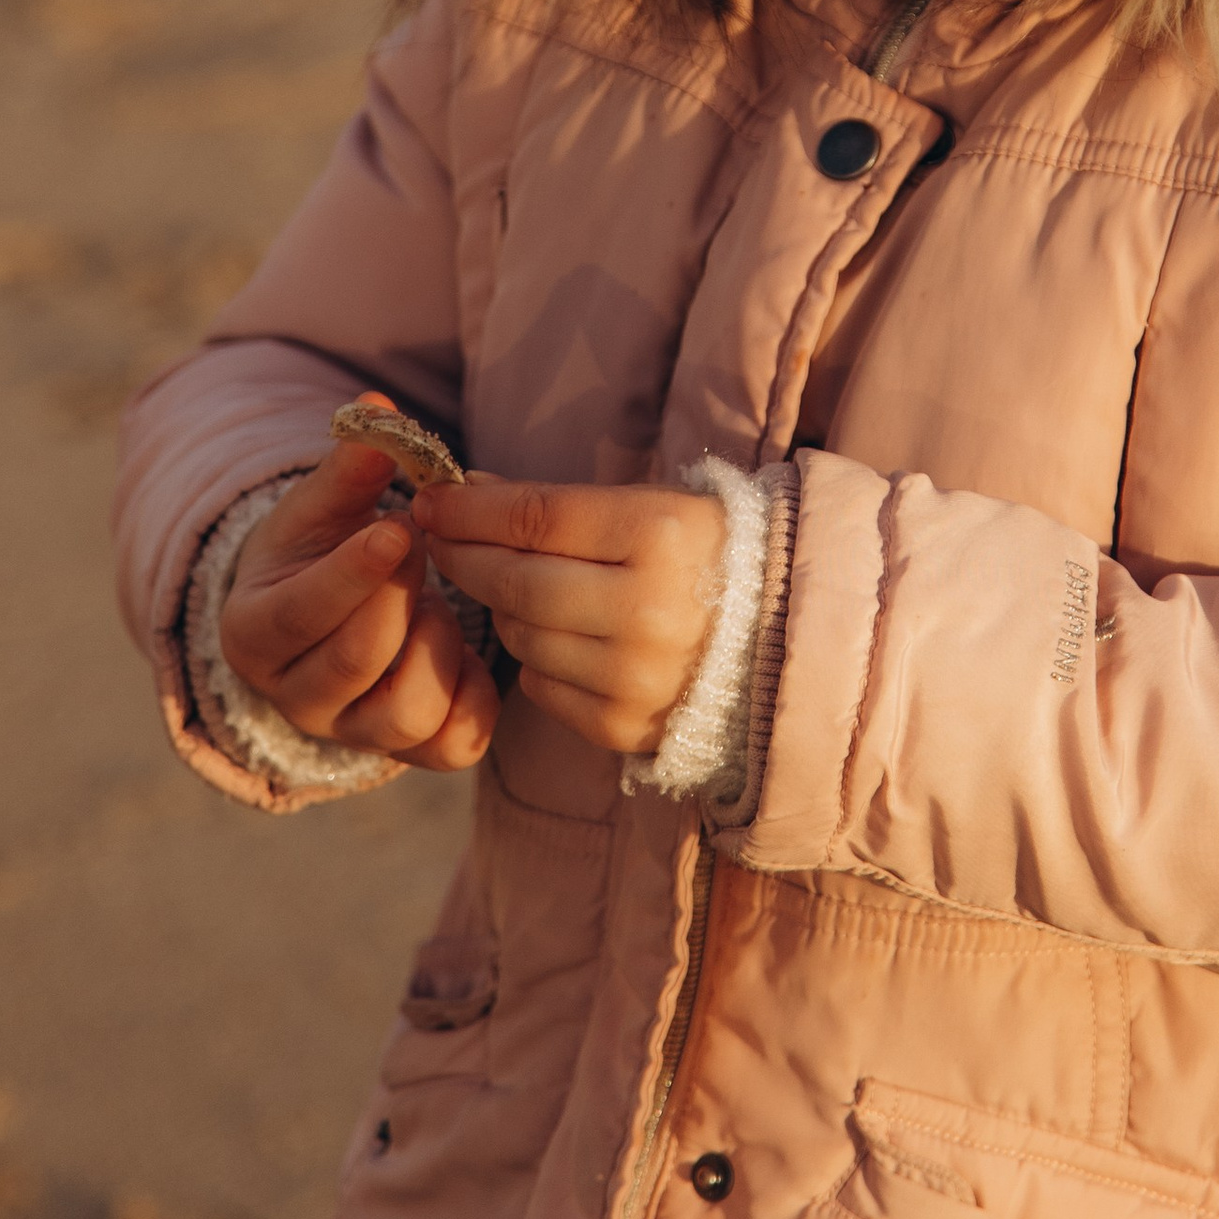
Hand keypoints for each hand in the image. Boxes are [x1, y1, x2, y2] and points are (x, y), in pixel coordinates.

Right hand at [220, 398, 497, 772]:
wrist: (328, 617)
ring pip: (407, 712)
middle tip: (418, 547)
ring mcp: (353, 733)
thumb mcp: (321, 506)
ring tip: (436, 602)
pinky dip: (474, 693)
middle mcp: (296, 697)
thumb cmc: (318, 550)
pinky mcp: (410, 753)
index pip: (300, 614)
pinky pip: (456, 744)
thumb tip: (377, 409)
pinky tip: (465, 649)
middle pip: (357, 660)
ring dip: (436, 643)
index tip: (397, 528)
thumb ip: (348, 464)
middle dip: (402, 595)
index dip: (352, 573)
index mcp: (253, 634)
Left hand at [411, 475, 724, 756]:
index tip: (433, 499)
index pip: (534, 517)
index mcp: (659, 536)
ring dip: (504, 607)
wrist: (784, 638)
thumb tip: (465, 492)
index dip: (470, 508)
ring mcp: (634, 676)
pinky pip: (541, 686)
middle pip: (515, 581)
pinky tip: (561, 635)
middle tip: (441, 540)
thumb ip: (556, 505)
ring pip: (521, 635)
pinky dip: (536, 657)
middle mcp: (646, 610)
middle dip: (465, 556)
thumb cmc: (705, 557)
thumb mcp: (649, 507)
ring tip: (520, 586)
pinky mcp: (623, 726)